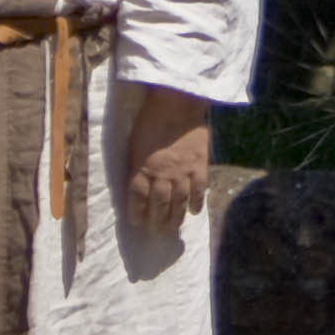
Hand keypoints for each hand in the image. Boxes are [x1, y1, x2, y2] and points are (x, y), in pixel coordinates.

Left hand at [126, 86, 210, 231]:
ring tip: (173, 228)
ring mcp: (182, 172)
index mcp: (141, 168)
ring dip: (175, 219)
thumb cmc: (151, 118)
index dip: (136, 214)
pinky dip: (197, 203)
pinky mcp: (200, 166)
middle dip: (156, 222)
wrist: (178, 102)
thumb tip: (137, 181)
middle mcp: (161, 175)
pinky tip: (195, 212)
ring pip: (179, 203)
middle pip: (158, 206)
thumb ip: (136, 164)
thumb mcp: (135, 142)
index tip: (136, 223)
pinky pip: (199, 191)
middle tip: (156, 232)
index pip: (137, 199)